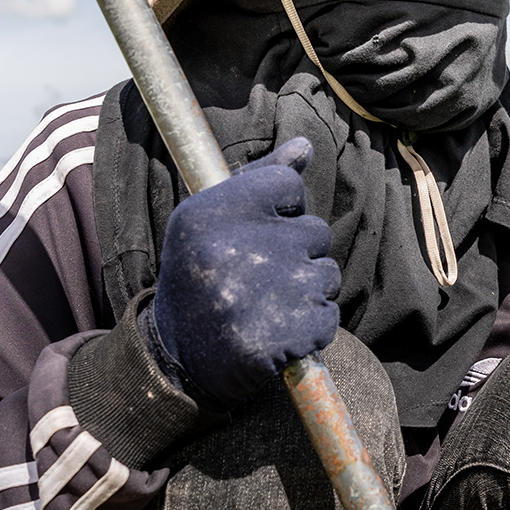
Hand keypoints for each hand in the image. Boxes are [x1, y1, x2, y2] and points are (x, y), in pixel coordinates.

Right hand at [148, 137, 341, 409]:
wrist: (179, 361)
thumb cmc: (201, 279)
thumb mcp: (210, 222)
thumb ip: (259, 178)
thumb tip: (305, 147)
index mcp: (210, 213)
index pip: (287, 185)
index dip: (281, 211)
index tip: (257, 234)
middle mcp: (237, 247)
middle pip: (315, 230)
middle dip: (298, 255)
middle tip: (258, 279)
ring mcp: (266, 293)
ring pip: (328, 274)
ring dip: (308, 292)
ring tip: (266, 308)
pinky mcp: (288, 333)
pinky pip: (329, 315)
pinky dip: (311, 327)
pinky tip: (277, 333)